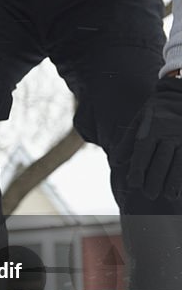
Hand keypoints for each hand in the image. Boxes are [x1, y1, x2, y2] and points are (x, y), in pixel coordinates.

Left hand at [123, 78, 181, 199]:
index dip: (138, 168)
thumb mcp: (140, 121)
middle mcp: (170, 133)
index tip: (133, 184)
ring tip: (168, 196)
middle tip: (149, 195)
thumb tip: (114, 162)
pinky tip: (180, 187)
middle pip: (162, 159)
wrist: (180, 93)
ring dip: (173, 179)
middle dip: (156, 178)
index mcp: (152, 128)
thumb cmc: (156, 112)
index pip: (143, 151)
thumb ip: (127, 142)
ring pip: (180, 161)